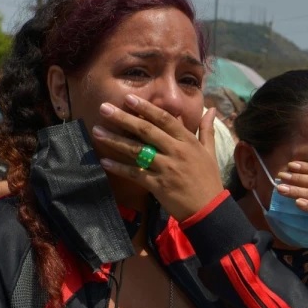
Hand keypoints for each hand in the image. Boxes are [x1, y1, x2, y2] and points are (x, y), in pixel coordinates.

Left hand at [92, 94, 222, 220]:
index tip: (128, 98)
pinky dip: (119, 167)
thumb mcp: (210, 152)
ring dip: (115, 140)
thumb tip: (211, 108)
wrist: (209, 209)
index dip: (146, 108)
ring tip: (97, 131)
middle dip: (123, 118)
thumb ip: (207, 129)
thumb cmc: (209, 180)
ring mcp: (166, 168)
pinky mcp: (157, 185)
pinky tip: (104, 160)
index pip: (164, 119)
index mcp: (188, 141)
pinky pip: (134, 173)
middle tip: (104, 108)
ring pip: (137, 150)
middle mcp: (176, 151)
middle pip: (146, 131)